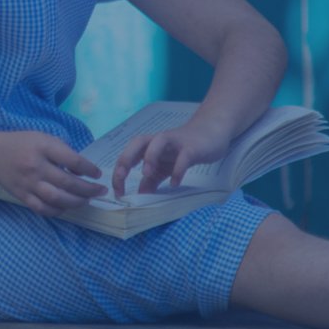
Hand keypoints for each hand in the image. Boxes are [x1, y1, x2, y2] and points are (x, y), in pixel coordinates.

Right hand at [0, 131, 104, 216]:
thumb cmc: (22, 144)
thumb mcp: (43, 138)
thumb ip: (61, 151)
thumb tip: (82, 169)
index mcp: (43, 148)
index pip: (72, 161)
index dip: (89, 169)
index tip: (98, 174)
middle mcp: (36, 167)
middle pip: (67, 183)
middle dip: (88, 189)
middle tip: (100, 191)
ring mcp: (28, 184)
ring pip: (57, 198)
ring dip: (76, 202)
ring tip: (86, 200)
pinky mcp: (23, 196)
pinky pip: (43, 209)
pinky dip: (58, 211)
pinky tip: (66, 207)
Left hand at [111, 117, 233, 196]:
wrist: (211, 133)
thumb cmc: (183, 150)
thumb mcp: (165, 167)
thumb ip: (152, 180)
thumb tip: (139, 195)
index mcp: (150, 146)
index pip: (129, 154)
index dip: (119, 171)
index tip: (118, 191)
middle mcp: (159, 141)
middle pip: (138, 142)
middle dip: (126, 158)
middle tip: (121, 177)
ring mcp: (176, 142)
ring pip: (159, 141)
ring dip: (150, 156)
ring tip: (146, 174)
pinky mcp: (192, 147)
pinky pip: (184, 157)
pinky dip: (178, 170)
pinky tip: (175, 183)